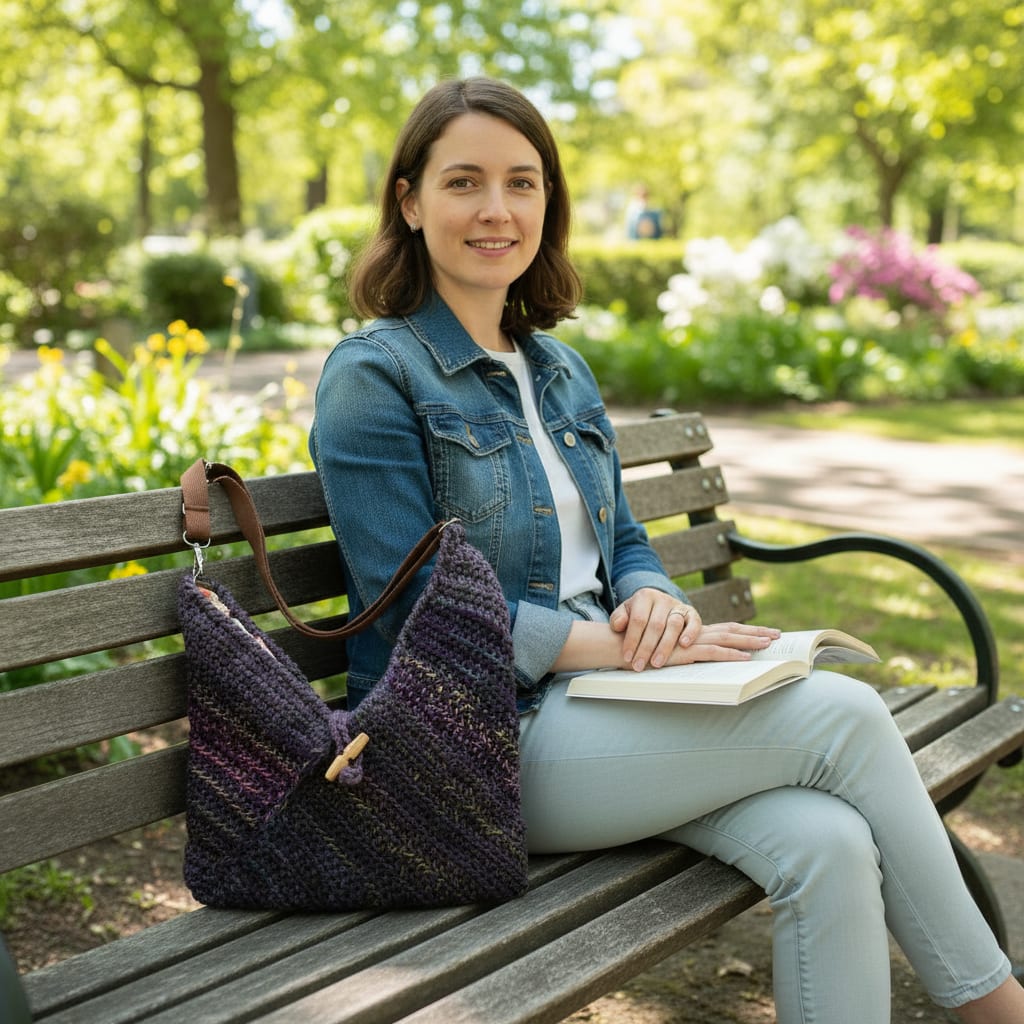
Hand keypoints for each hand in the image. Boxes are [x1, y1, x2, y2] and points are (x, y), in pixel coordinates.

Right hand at [609, 588, 779, 670]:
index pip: (725, 629)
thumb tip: (695, 661)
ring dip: (750, 641)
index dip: (744, 630)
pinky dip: (731, 654)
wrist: (622, 645)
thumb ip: (681, 654)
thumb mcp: (667, 652)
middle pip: (732, 630)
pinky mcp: (685, 651)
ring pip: (727, 639)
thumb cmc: (642, 651)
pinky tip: (746, 657)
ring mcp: (691, 641)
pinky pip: (713, 652)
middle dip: (756, 632)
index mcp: (694, 633)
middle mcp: (696, 634)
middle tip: (778, 634)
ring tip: (770, 643)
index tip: (764, 632)